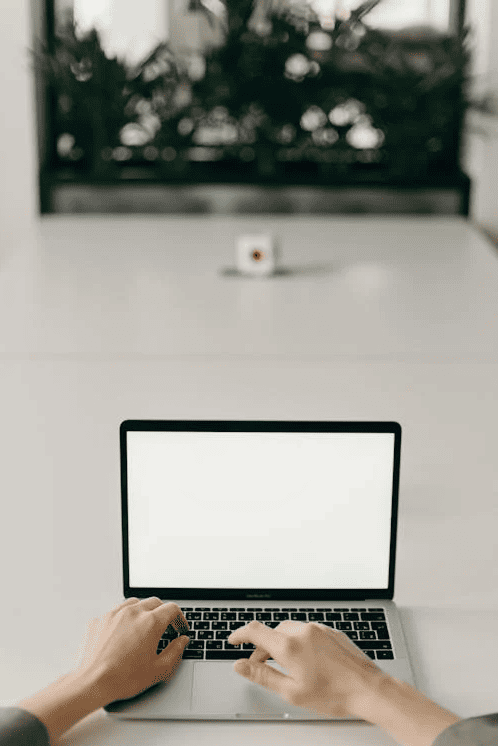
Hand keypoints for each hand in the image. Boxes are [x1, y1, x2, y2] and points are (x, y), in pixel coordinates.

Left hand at [71, 597, 189, 702]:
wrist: (92, 683)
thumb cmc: (123, 678)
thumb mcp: (158, 670)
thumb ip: (175, 652)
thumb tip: (182, 641)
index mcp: (150, 622)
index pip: (172, 609)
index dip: (180, 619)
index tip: (180, 628)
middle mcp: (132, 613)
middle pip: (155, 602)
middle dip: (164, 613)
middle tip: (166, 627)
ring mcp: (114, 614)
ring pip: (135, 603)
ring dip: (144, 611)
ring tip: (145, 627)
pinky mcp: (100, 620)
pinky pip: (116, 612)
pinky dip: (124, 618)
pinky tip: (124, 632)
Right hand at [228, 620, 389, 718]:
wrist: (368, 688)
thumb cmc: (334, 694)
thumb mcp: (291, 691)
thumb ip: (262, 675)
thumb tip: (240, 665)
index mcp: (289, 646)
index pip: (255, 631)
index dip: (240, 634)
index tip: (233, 640)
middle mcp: (303, 631)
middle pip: (273, 631)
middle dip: (262, 646)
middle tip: (260, 664)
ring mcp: (319, 629)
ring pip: (290, 630)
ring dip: (281, 643)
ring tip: (284, 664)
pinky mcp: (331, 631)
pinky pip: (307, 631)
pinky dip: (298, 641)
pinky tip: (306, 660)